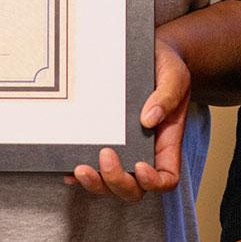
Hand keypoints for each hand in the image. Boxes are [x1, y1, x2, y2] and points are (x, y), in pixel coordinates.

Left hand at [67, 31, 192, 200]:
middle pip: (134, 188)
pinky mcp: (101, 139)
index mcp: (165, 143)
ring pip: (109, 184)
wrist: (149, 53)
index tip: (139, 166)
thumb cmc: (165, 66)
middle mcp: (143, 152)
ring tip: (80, 168)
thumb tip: (147, 119)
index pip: (166, 178)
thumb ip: (167, 96)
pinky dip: (77, 174)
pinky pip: (91, 166)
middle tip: (105, 156)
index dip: (153, 182)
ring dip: (95, 184)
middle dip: (117, 182)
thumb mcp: (174, 75)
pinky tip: (66, 167)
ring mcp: (122, 149)